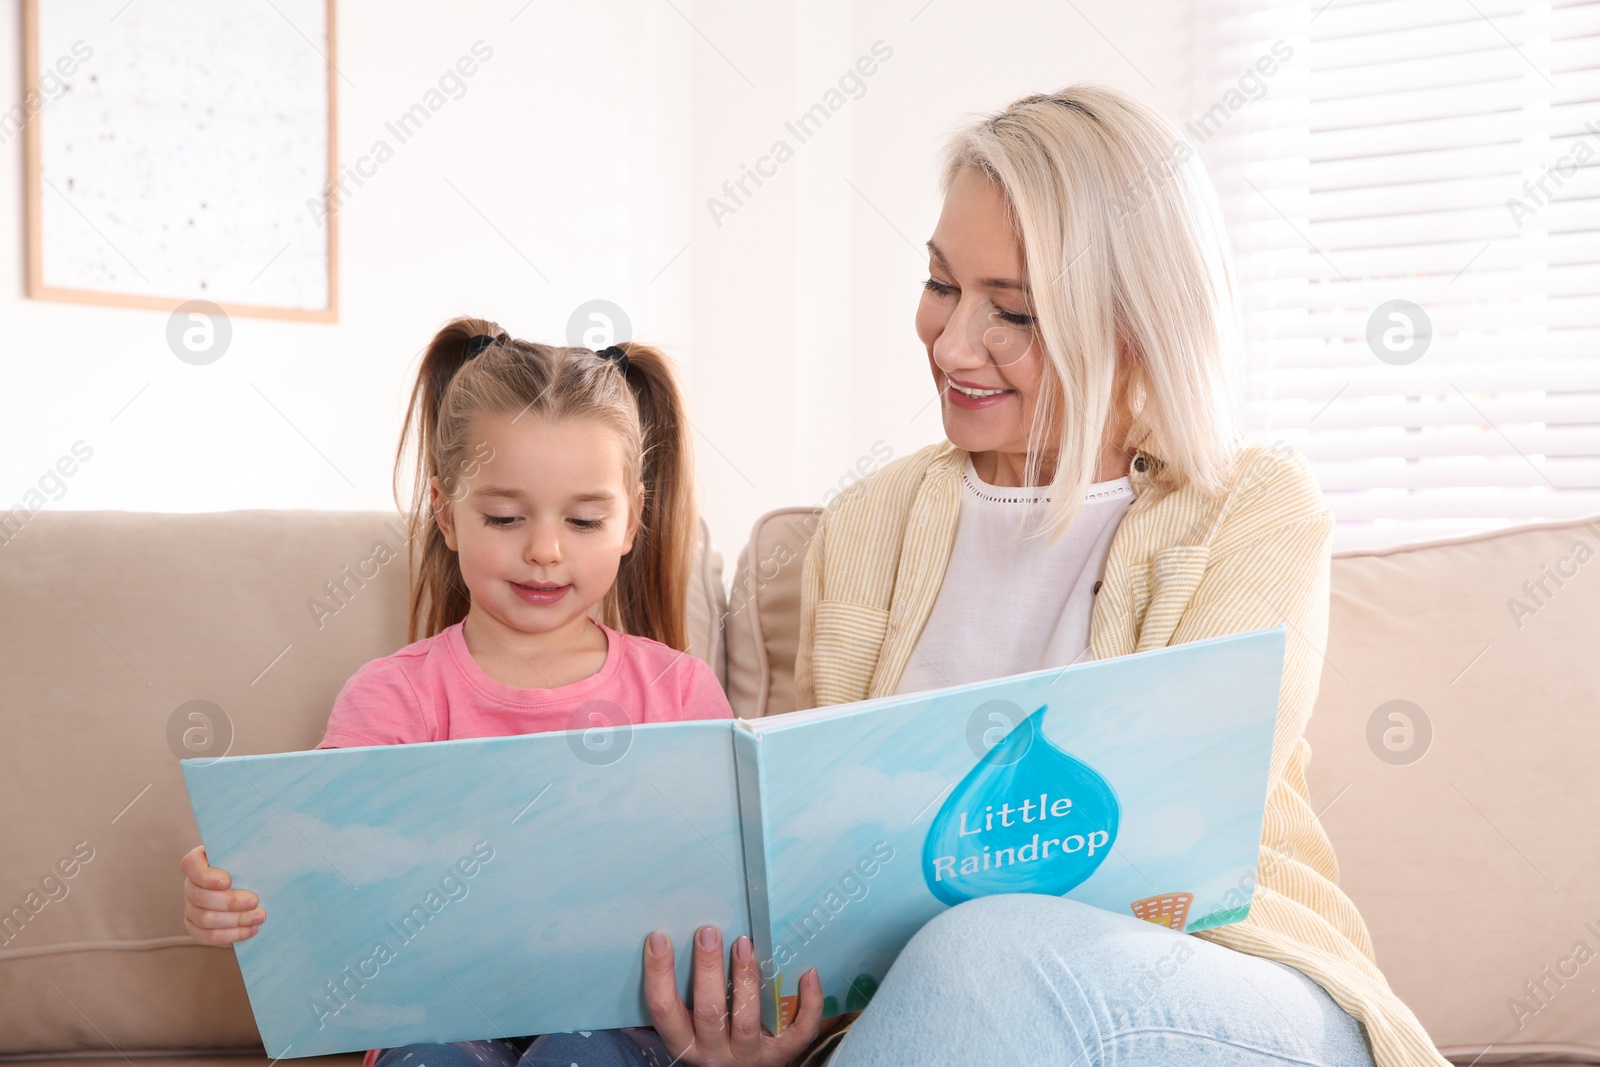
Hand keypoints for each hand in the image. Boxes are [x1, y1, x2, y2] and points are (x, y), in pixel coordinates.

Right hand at [180, 844, 263, 945]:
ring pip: (205, 918)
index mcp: (199, 860)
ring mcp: (191, 906)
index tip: (228, 882)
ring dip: (235, 920)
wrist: (255, 886)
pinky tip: (251, 930)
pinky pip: (206, 936)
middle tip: (255, 902)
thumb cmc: (254, 863)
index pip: (190, 865)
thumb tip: (267, 855)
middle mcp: (191, 884)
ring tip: (259, 917)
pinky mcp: (196, 925)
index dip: (207, 877)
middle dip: (230, 902)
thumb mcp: (251, 852)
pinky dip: (230, 935)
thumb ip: (251, 851)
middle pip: (200, 896)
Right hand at [643, 925, 822, 1066]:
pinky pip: (799, 1032)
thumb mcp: (690, 1026)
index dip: (658, 975)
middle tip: (708, 932)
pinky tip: (809, 974)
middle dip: (707, 970)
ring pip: (746, 1019)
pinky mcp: (782, 1054)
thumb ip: (681, 996)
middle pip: (709, 1013)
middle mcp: (715, 1054)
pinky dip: (809, 1004)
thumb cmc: (712, 1038)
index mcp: (686, 1043)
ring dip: (745, 979)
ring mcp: (751, 1055)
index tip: (659, 937)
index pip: (664, 1010)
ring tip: (744, 944)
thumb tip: (669, 942)